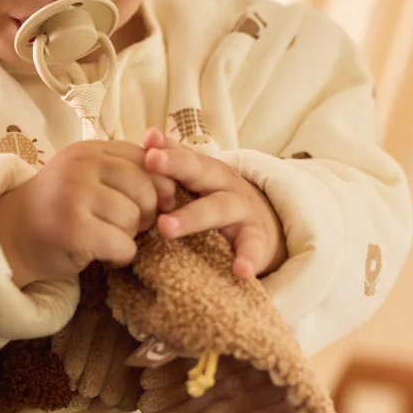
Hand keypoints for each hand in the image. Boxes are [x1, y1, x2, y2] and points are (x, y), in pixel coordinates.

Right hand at [0, 140, 176, 288]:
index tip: (152, 204)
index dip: (159, 185)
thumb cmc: (58, 208)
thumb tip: (173, 184)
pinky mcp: (73, 229)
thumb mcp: (87, 178)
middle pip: (145, 189)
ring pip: (134, 218)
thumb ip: (122, 171)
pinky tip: (105, 255)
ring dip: (129, 236)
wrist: (11, 236)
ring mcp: (74, 195)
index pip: (146, 159)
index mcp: (89, 150)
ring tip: (109, 239)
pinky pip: (122, 244)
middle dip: (146, 214)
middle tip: (128, 227)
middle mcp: (81, 166)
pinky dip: (121, 256)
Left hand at [142, 129, 287, 279]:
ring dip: (191, 217)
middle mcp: (223, 185)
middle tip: (151, 160)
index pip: (184, 155)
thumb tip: (142, 147)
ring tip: (165, 227)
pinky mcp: (257, 238)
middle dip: (175, 164)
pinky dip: (248, 258)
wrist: (269, 222)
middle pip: (199, 171)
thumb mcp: (201, 182)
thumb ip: (174, 167)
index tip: (147, 141)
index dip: (166, 148)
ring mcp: (241, 211)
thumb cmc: (218, 200)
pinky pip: (252, 247)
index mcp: (206, 171)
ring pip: (217, 209)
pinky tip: (241, 270)